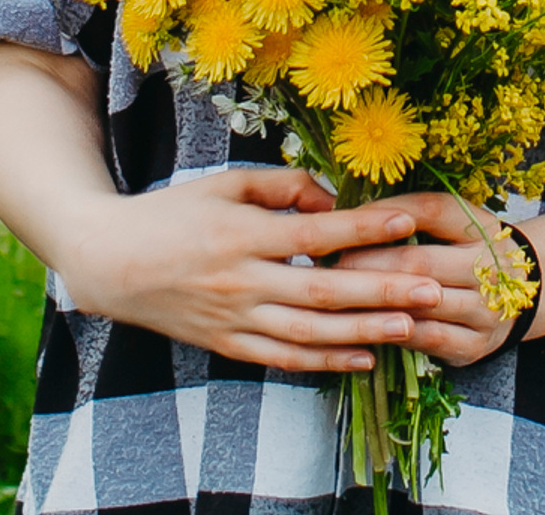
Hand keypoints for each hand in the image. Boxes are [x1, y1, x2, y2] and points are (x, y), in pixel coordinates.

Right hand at [58, 168, 444, 373]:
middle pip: (323, 291)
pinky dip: (326, 360)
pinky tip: (363, 358)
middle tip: (431, 289)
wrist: (113, 263)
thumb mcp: (225, 184)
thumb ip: (282, 188)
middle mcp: (241, 281)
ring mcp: (235, 319)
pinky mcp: (229, 345)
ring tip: (411, 328)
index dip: (362, 228)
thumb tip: (331, 202)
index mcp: (241, 234)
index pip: (315, 233)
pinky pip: (285, 358)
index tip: (407, 221)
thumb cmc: (174, 213)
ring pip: (310, 332)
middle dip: (381, 291)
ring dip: (364, 332)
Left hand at [336, 189, 533, 367]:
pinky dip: (393, 332)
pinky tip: (364, 325)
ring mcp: (484, 310)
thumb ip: (409, 214)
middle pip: (419, 262)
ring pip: (420, 304)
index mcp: (479, 226)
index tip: (344, 221)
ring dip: (374, 301)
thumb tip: (348, 211)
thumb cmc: (470, 248)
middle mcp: (487, 267)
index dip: (384, 215)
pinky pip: (426, 340)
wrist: (525, 291)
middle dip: (367, 262)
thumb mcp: (452, 221)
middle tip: (329, 262)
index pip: (430, 210)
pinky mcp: (473, 346)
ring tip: (337, 295)